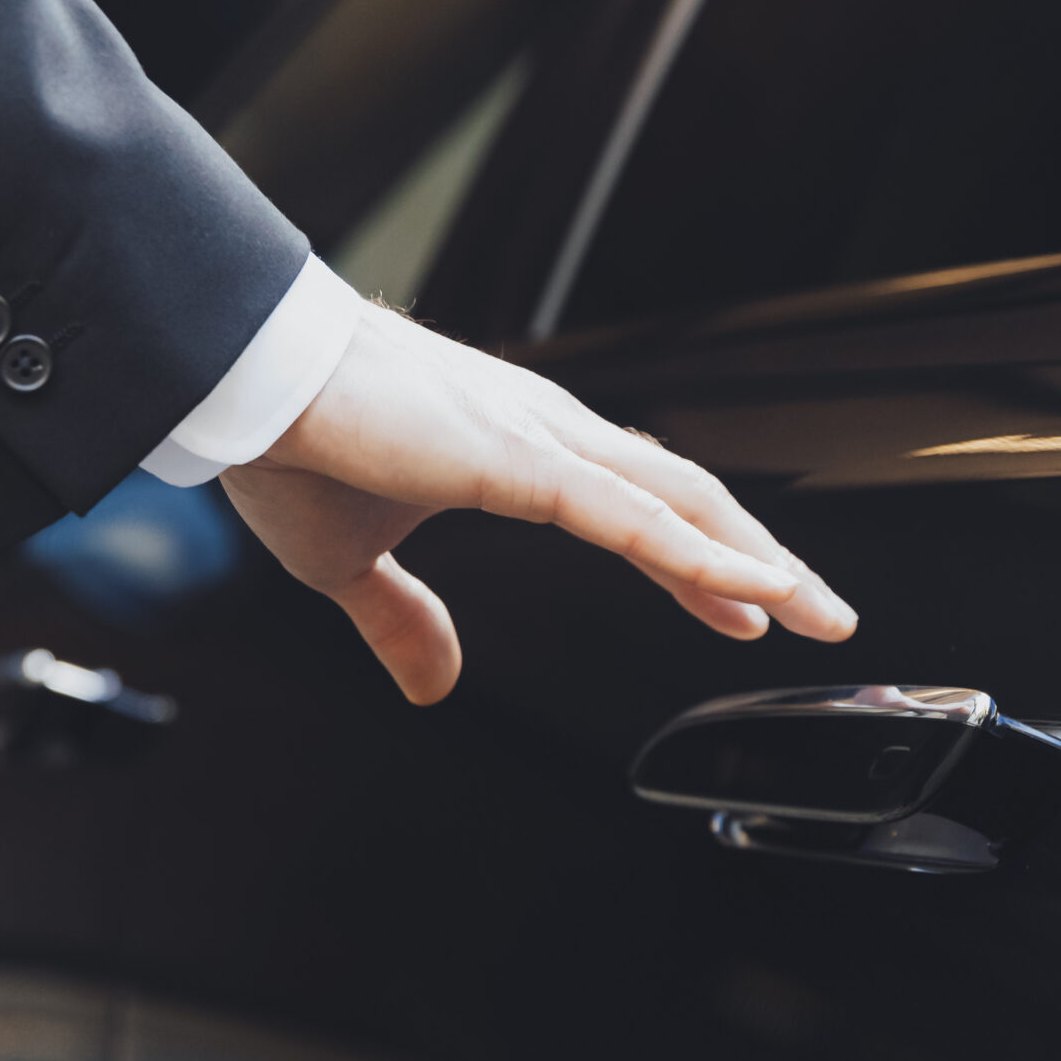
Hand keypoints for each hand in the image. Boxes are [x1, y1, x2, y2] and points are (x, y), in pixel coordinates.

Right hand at [219, 300, 856, 704]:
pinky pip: (629, 516)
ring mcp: (539, 440)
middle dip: (759, 557)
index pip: (636, 507)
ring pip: (677, 501)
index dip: (698, 559)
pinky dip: (697, 554)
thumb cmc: (285, 440)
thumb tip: (435, 684)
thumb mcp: (349, 563)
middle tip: (822, 614)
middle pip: (682, 497)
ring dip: (754, 556)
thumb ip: (402, 620)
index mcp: (514, 450)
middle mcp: (546, 433)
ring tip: (814, 608)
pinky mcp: (517, 460)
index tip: (750, 604)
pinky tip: (750, 585)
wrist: (238, 376)